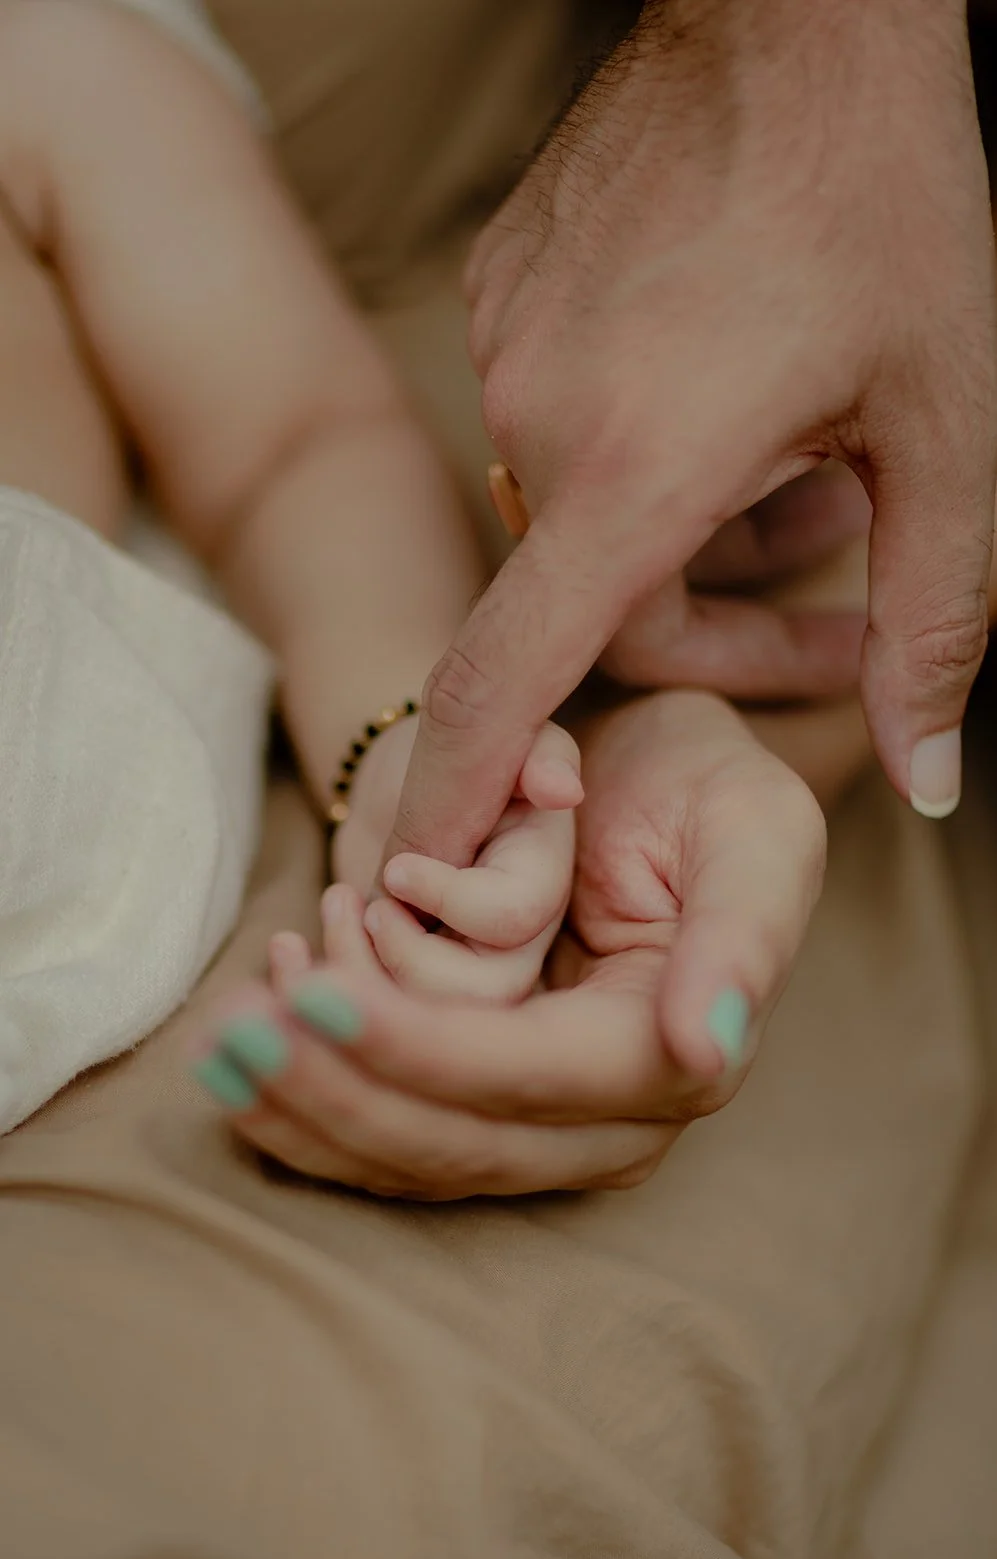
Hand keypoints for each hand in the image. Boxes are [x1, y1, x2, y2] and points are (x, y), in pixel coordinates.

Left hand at [192, 691, 824, 1197]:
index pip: (525, 1078)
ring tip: (225, 1027)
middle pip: (450, 1142)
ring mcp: (545, 1133)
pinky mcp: (487, 1117)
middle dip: (332, 1088)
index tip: (311, 998)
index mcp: (672, 1060)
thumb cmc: (704, 786)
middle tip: (232, 1028)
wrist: (649, 785)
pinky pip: (386, 1140)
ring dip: (303, 1104)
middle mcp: (611, 1124)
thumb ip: (742, 937)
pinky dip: (308, 1102)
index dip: (415, 1049)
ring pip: (405, 1158)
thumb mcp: (753, 826)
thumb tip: (702, 1053)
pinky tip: (251, 1038)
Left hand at [333, 714, 581, 1001]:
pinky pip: (372, 1028)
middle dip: (408, 959)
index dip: (450, 899)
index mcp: (544, 875)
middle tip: (368, 905)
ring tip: (337, 904)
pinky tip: (290, 947)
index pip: (515, 916)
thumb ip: (533, 756)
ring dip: (358, 973)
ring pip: (426, 1022)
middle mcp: (523, 940)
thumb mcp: (495, 734)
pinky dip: (318, 990)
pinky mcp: (412, 996)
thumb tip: (559, 789)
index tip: (398, 866)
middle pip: (484, 997)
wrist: (402, 787)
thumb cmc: (454, 751)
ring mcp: (468, 975)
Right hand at [387, 0, 994, 871]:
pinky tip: (731, 379)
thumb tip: (926, 773)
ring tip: (810, 449)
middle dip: (726, 615)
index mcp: (637, 466)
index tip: (428, 861)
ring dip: (694, 522)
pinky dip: (644, 447)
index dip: (462, 784)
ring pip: (584, 513)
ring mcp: (510, 349)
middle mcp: (543, 419)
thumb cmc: (883, 198)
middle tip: (846, 551)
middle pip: (602, 602)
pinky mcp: (504, 297)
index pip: (510, 672)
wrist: (797, 11)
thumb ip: (931, 617)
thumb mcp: (945, 422)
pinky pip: (560, 425)